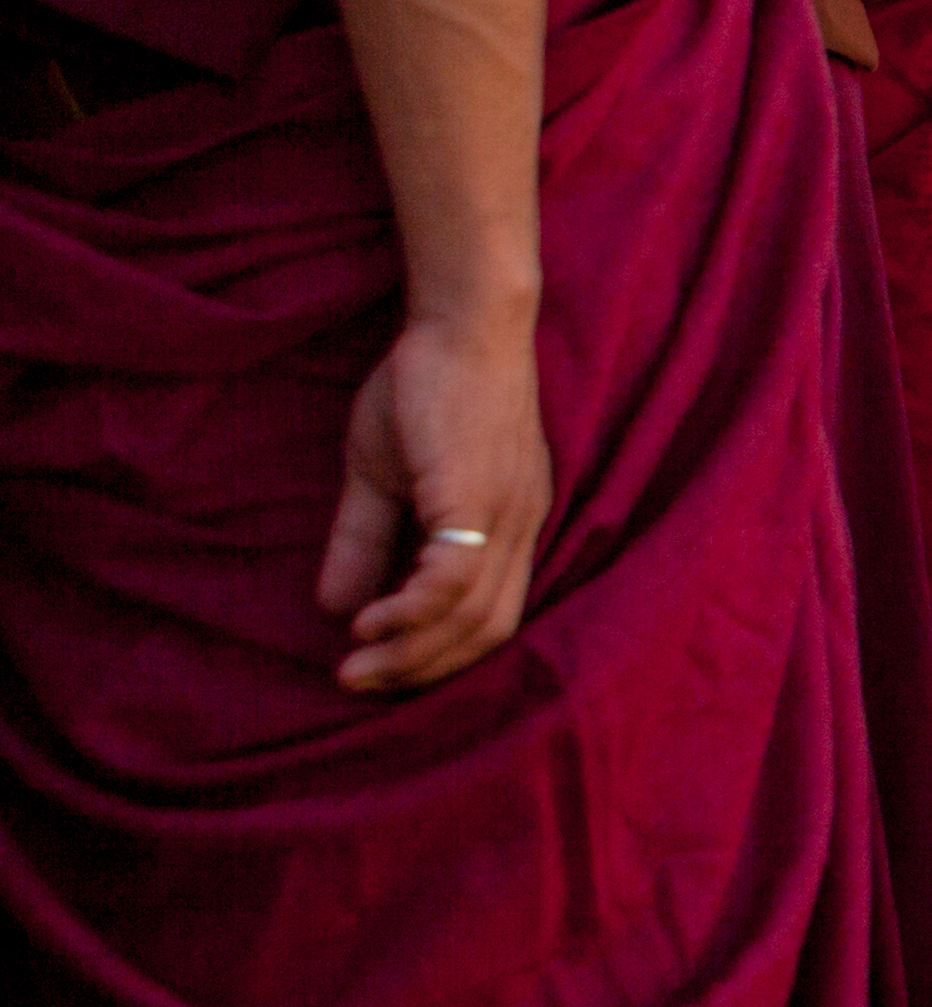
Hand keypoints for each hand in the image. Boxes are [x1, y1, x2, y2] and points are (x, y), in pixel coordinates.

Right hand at [317, 314, 552, 693]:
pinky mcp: (477, 494)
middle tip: (357, 684)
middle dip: (420, 671)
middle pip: (486, 632)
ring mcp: (507, 514)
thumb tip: (333, 606)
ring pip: (470, 615)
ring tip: (354, 667)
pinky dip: (412, 610)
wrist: (461, 322)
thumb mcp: (387, 475)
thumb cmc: (428, 390)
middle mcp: (522, 529)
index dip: (439, 658)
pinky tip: (368, 620)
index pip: (493, 620)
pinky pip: (454, 575)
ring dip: (410, 652)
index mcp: (512, 528)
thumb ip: (365, 538)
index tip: (381, 675)